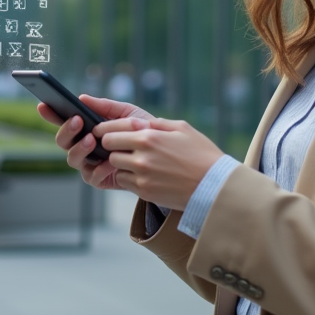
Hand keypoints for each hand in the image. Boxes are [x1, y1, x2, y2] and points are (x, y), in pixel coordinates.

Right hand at [44, 96, 155, 191]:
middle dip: (66, 130)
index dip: (51, 114)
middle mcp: (83, 147)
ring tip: (91, 140)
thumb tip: (82, 98)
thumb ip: (105, 106)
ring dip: (79, 148)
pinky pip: (91, 176)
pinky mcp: (99, 179)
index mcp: (86, 129)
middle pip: (62, 141)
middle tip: (77, 120)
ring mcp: (88, 164)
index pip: (63, 121)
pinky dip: (99, 168)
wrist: (161, 153)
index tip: (43, 104)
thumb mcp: (126, 113)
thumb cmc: (141, 130)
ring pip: (72, 159)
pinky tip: (108, 161)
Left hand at [95, 117, 224, 210]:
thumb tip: (142, 123)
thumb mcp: (182, 128)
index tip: (101, 132)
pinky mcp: (144, 191)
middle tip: (120, 146)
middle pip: (109, 149)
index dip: (103, 131)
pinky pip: (125, 182)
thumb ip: (158, 124)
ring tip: (135, 161)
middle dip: (112, 146)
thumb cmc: (201, 153)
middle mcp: (141, 155)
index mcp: (149, 136)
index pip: (112, 131)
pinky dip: (129, 177)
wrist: (213, 185)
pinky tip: (143, 174)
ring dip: (120, 163)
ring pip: (115, 166)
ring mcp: (141, 175)